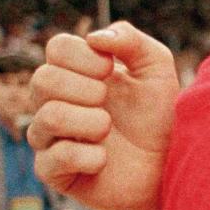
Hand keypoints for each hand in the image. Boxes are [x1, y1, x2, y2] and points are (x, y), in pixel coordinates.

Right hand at [28, 22, 178, 209]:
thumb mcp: (156, 70)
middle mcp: (54, 101)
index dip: (84, 56)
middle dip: (86, 90)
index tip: (110, 70)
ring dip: (90, 122)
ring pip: (48, 117)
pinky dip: (88, 157)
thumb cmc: (157, 117)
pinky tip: (104, 159)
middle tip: (108, 103)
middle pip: (42, 79)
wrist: (167, 167)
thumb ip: (131, 40)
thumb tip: (94, 38)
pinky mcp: (54, 171)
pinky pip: (55, 158)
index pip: (57, 47)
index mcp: (74, 73)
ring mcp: (50, 137)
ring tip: (108, 130)